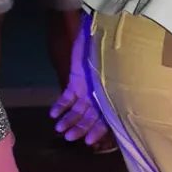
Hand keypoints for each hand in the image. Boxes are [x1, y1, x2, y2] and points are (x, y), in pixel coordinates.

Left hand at [50, 23, 112, 146]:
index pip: (107, 118)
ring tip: (59, 128)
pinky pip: (67, 97)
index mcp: (113, 94)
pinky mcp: (75, 81)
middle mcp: (100, 95)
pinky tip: (53, 114)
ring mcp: (87, 89)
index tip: (89, 141)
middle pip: (90, 117)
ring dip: (69, 119)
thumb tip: (118, 108)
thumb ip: (115, 88)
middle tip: (69, 137)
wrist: (99, 30)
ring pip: (77, 109)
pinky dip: (61, 105)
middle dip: (79, 128)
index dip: (98, 130)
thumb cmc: (112, 50)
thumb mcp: (117, 71)